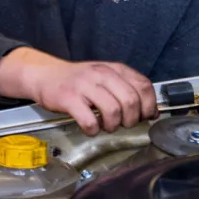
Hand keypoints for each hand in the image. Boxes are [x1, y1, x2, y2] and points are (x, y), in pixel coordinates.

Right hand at [0, 48, 156, 134]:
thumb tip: (151, 112)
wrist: (46, 75)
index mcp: (114, 69)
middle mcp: (101, 74)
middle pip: (131, 101)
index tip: (144, 116)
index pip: (144, 86)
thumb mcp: (106, 77)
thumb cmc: (78, 81)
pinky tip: (90, 128)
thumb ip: (128, 90)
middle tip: (123, 124)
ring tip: (106, 126)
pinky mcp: (69, 99)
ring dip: (113, 126)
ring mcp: (85, 86)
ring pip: (113, 111)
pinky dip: (93, 130)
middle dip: (132, 119)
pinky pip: (89, 120)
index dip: (148, 106)